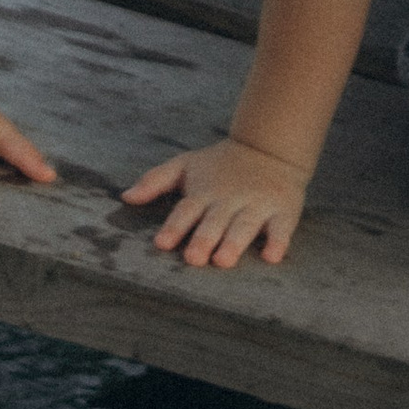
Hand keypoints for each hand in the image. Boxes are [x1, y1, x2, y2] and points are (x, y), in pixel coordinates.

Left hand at [123, 132, 309, 267]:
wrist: (270, 148)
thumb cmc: (220, 166)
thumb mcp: (186, 165)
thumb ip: (155, 181)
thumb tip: (125, 197)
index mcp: (204, 192)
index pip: (186, 209)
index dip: (175, 226)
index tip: (162, 243)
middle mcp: (229, 199)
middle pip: (215, 220)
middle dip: (204, 238)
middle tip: (194, 258)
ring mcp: (257, 204)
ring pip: (245, 225)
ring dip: (234, 242)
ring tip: (223, 260)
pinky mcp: (283, 211)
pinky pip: (281, 228)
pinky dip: (278, 241)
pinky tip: (271, 257)